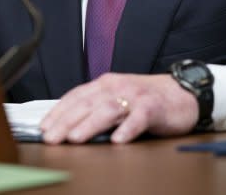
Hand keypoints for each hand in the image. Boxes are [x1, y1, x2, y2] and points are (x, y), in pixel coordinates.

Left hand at [40, 73, 198, 143]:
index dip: (58, 112)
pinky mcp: (153, 107)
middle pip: (86, 104)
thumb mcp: (116, 98)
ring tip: (76, 138)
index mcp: (104, 84)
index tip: (43, 127)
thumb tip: (68, 126)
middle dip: (65, 121)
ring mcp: (134, 96)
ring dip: (90, 124)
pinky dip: (127, 129)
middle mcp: (116, 87)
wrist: (182, 92)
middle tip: (51, 137)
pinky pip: (138, 118)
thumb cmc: (146, 99)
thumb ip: (96, 108)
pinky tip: (118, 141)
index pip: (75, 97)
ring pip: (108, 109)